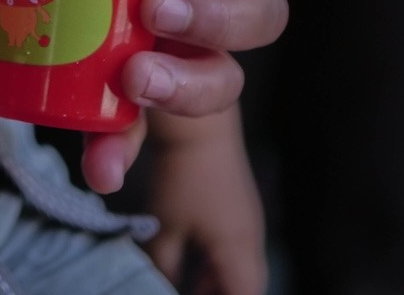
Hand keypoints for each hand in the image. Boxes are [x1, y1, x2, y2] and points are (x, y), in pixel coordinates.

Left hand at [0, 0, 287, 191]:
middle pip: (254, 5)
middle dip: (217, 14)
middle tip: (154, 12)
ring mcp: (172, 50)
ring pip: (225, 76)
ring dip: (191, 86)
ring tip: (136, 81)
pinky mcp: (133, 99)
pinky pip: (144, 130)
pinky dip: (121, 149)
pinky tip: (99, 168)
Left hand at [146, 111, 266, 294]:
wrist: (199, 125)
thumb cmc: (181, 176)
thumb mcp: (165, 227)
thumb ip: (162, 265)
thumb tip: (152, 284)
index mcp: (240, 252)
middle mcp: (251, 242)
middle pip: (245, 287)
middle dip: (220, 294)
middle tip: (185, 292)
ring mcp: (247, 225)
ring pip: (239, 271)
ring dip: (216, 284)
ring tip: (184, 287)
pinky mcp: (237, 211)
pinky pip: (233, 253)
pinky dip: (214, 266)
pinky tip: (189, 266)